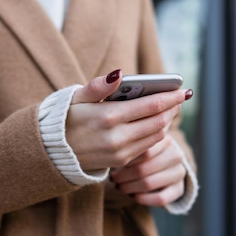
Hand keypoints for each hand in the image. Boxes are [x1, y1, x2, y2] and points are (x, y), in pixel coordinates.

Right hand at [66, 69, 192, 172]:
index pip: (151, 106)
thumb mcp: (77, 97)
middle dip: (172, 108)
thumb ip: (99, 85)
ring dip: (166, 122)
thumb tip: (120, 73)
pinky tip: (155, 123)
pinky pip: (147, 147)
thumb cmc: (65, 118)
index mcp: (108, 117)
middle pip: (158, 122)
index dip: (171, 97)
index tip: (184, 89)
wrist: (51, 152)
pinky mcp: (120, 162)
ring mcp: (120, 152)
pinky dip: (155, 134)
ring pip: (156, 136)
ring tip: (170, 108)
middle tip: (181, 97)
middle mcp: (117, 137)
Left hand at [110, 135, 185, 206]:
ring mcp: (179, 173)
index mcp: (165, 140)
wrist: (164, 165)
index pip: (143, 151)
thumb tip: (110, 150)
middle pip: (144, 168)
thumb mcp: (140, 145)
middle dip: (124, 176)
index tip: (113, 161)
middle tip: (113, 178)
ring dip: (129, 188)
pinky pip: (160, 198)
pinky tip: (133, 196)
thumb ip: (130, 144)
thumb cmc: (144, 153)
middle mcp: (176, 155)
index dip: (126, 158)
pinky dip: (143, 199)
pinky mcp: (180, 189)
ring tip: (119, 186)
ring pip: (150, 183)